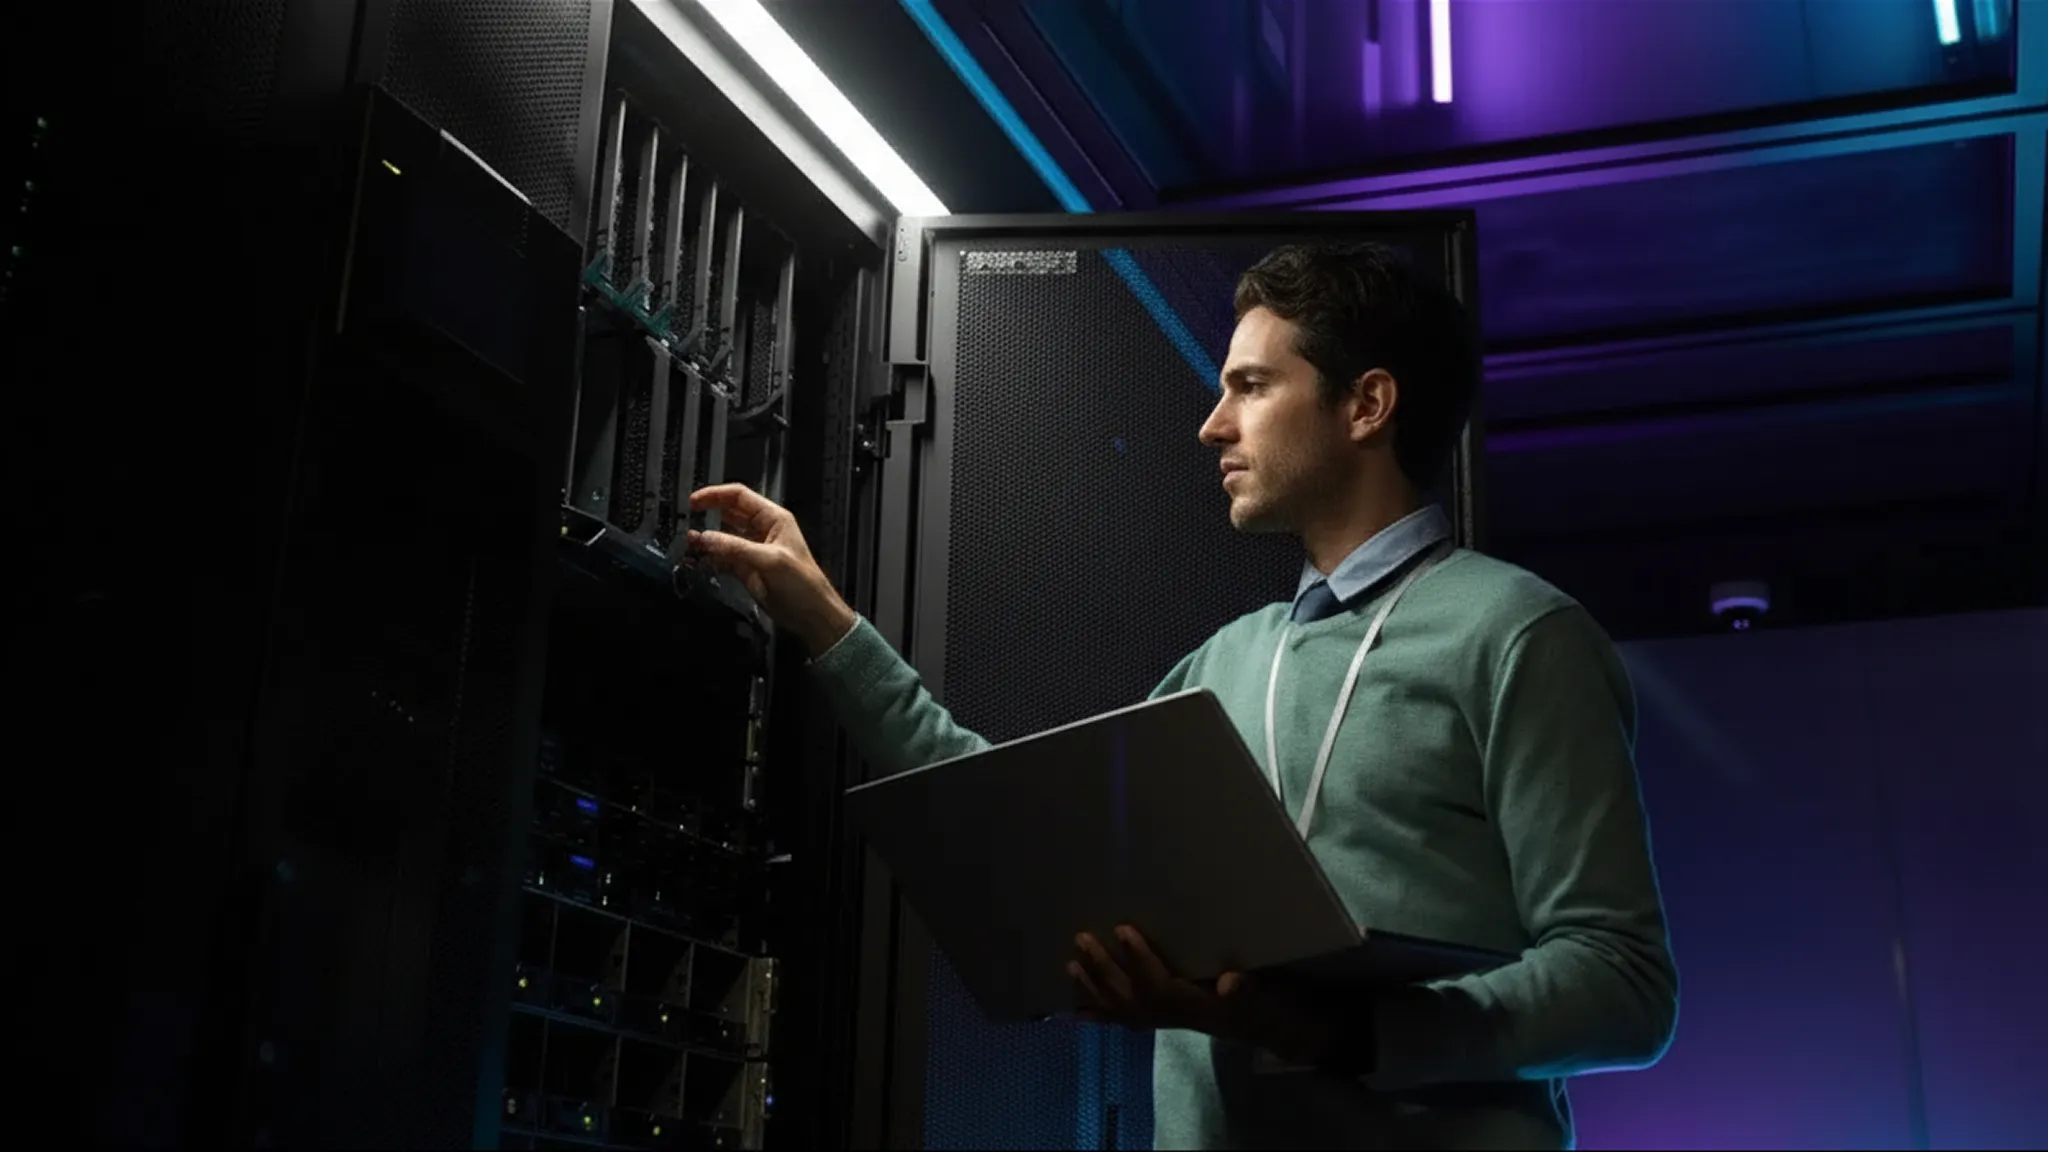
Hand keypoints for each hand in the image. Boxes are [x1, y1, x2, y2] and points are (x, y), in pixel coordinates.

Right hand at [685, 483, 855, 655]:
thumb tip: (706, 537)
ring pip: (723, 536)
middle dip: (708, 515)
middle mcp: (762, 531)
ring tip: (689, 542)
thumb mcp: (770, 560)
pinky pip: (722, 557)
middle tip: (688, 519)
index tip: (695, 501)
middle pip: (728, 514)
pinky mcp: (745, 569)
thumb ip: (736, 547)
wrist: (810, 614)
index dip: (715, 495)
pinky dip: (709, 558)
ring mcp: (752, 550)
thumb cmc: (804, 583)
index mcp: (773, 519)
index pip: (739, 496)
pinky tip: (698, 559)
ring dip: (706, 539)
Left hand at [1069, 927, 1330, 1061]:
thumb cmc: (1263, 1003)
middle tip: (1082, 939)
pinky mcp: (1158, 1021)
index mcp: (1193, 1006)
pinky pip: (1123, 1021)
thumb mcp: (1264, 994)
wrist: (1266, 1028)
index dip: (1140, 958)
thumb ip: (1248, 989)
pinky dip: (1097, 1016)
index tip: (1122, 929)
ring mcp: (1162, 1022)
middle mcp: (1172, 1017)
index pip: (1160, 983)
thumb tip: (1230, 983)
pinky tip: (1075, 1011)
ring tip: (1070, 965)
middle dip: (1104, 970)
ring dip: (1093, 989)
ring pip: (1120, 1009)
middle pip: (1130, 997)